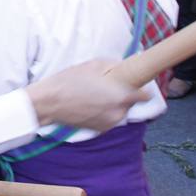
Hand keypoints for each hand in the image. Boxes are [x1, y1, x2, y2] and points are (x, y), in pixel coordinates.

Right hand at [26, 59, 146, 131]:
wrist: (49, 102)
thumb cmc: (69, 81)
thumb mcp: (93, 65)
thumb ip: (114, 66)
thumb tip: (124, 67)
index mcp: (121, 96)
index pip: (146, 95)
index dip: (140, 88)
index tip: (134, 84)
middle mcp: (119, 113)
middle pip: (130, 103)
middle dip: (122, 95)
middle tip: (106, 86)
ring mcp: (110, 124)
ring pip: (119, 111)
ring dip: (113, 104)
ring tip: (95, 95)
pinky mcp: (101, 130)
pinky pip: (109, 118)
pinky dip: (104, 112)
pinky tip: (90, 104)